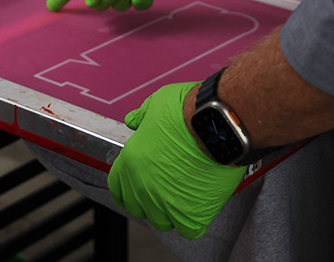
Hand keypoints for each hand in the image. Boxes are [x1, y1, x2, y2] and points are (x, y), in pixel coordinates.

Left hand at [107, 82, 245, 237]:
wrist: (216, 124)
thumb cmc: (187, 110)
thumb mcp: (156, 102)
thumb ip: (142, 115)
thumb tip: (133, 120)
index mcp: (130, 163)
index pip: (117, 188)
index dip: (128, 184)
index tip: (139, 181)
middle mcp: (143, 188)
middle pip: (138, 207)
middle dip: (148, 199)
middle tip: (165, 185)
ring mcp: (167, 204)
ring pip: (162, 221)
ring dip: (169, 211)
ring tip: (183, 194)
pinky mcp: (193, 214)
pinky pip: (187, 229)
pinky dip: (192, 221)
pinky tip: (198, 206)